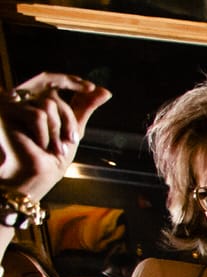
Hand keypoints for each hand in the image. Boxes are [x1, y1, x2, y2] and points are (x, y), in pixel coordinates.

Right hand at [0, 73, 109, 201]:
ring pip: (48, 104)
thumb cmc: (52, 158)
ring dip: (59, 130)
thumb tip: (106, 91)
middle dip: (69, 118)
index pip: (51, 81)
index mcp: (34, 101)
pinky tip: (40, 146)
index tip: (94, 89)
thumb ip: (85, 108)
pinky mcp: (4, 114)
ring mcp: (10, 106)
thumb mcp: (73, 129)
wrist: (37, 176)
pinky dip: (45, 134)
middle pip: (54, 96)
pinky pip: (37, 116)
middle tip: (71, 140)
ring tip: (55, 148)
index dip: (71, 81)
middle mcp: (19, 100)